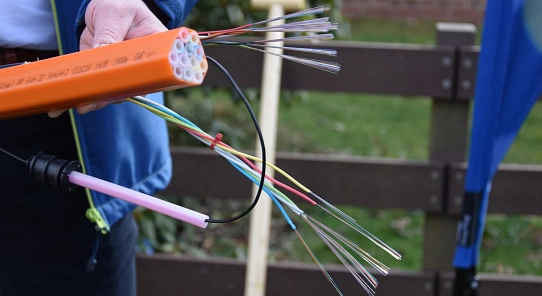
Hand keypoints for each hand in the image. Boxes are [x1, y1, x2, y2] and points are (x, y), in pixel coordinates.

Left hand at [48, 0, 166, 117]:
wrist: (105, 4)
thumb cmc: (118, 3)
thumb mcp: (114, 14)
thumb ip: (109, 35)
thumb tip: (103, 59)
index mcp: (156, 50)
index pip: (153, 73)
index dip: (139, 86)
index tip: (121, 93)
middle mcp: (142, 64)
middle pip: (131, 87)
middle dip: (110, 97)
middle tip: (90, 103)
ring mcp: (123, 70)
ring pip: (112, 91)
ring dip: (94, 99)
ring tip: (73, 104)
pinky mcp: (105, 71)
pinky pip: (97, 85)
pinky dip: (83, 93)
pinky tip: (68, 102)